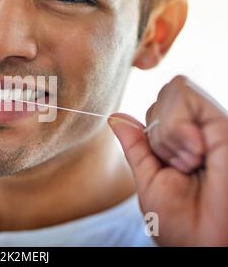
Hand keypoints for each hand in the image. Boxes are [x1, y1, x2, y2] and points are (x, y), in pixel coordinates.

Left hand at [109, 76, 227, 245]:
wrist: (208, 243)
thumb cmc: (181, 222)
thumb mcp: (149, 179)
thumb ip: (136, 146)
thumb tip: (116, 117)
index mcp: (182, 142)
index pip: (156, 109)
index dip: (150, 133)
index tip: (166, 166)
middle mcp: (200, 129)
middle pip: (163, 96)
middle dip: (158, 133)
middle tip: (179, 167)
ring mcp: (212, 124)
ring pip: (173, 89)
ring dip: (168, 132)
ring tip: (190, 163)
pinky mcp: (223, 123)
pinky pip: (186, 94)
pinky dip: (177, 125)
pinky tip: (195, 154)